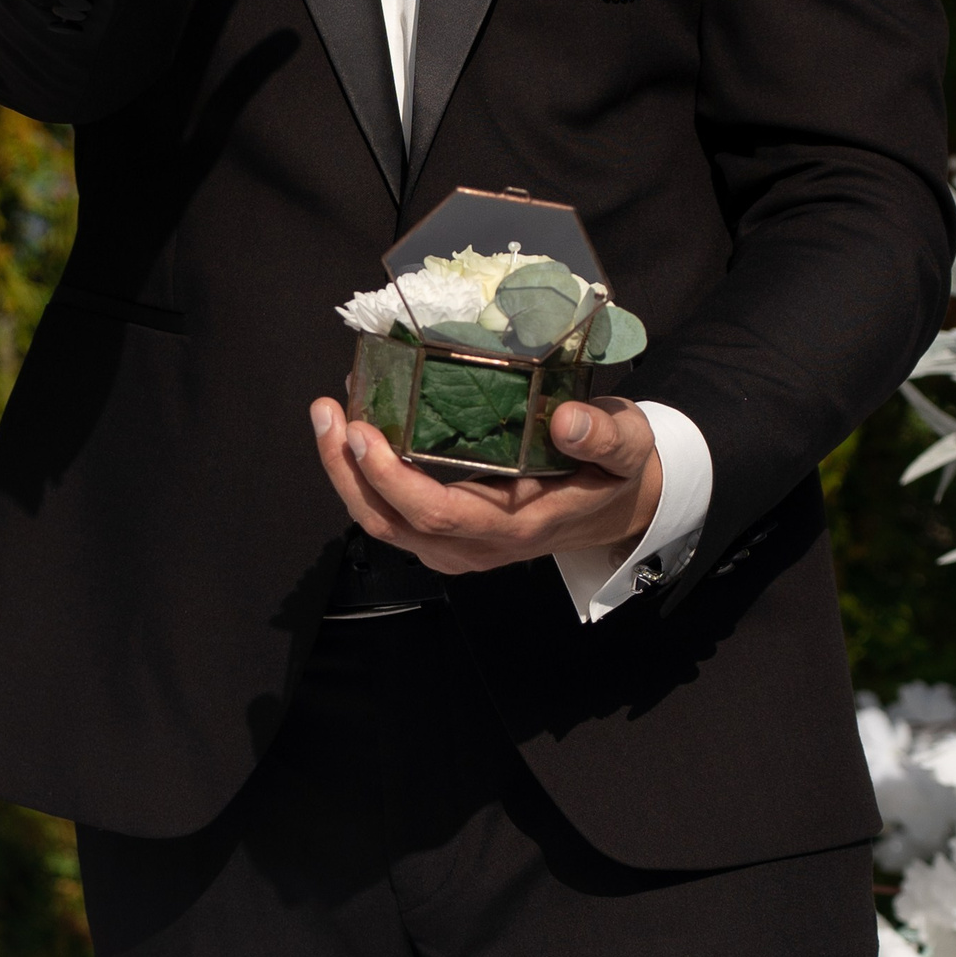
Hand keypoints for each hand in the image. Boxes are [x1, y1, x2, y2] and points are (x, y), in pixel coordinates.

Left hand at [308, 392, 663, 575]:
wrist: (619, 505)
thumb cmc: (617, 470)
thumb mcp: (627, 446)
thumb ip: (604, 435)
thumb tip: (568, 420)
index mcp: (517, 525)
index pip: (438, 515)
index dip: (391, 479)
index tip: (362, 432)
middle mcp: (479, 544)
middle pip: (393, 523)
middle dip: (348, 472)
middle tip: (327, 412)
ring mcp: (460, 544)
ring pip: (385, 523)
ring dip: (346, 474)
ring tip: (328, 414)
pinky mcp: (450, 531)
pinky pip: (394, 514)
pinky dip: (365, 476)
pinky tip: (355, 428)